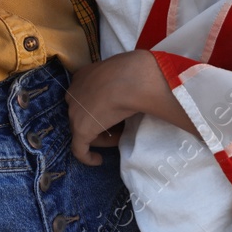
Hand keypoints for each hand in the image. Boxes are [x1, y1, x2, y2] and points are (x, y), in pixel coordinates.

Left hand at [67, 51, 198, 165]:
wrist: (133, 79)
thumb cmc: (137, 71)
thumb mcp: (130, 72)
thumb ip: (131, 79)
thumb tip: (157, 86)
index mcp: (84, 75)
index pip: (86, 96)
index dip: (101, 109)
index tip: (115, 115)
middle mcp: (74, 92)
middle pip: (84, 113)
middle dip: (100, 121)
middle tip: (119, 127)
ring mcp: (75, 111)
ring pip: (84, 129)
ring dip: (101, 135)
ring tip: (119, 137)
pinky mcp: (81, 130)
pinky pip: (79, 149)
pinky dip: (87, 157)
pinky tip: (98, 161)